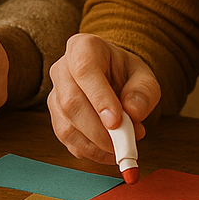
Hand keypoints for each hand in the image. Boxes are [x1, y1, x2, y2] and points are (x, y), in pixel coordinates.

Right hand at [48, 33, 161, 164]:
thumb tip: (133, 113)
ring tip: (122, 145)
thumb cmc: (124, 73)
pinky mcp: (55, 117)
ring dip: (96, 144)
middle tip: (125, 141)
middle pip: (71, 103)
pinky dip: (90, 151)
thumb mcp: (143, 75)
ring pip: (66, 126)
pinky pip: (67, 140)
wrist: (111, 77)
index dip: (99, 98)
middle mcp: (62, 69)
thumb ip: (143, 91)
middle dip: (99, 130)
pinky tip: (109, 150)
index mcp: (83, 48)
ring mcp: (55, 94)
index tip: (116, 122)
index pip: (84, 70)